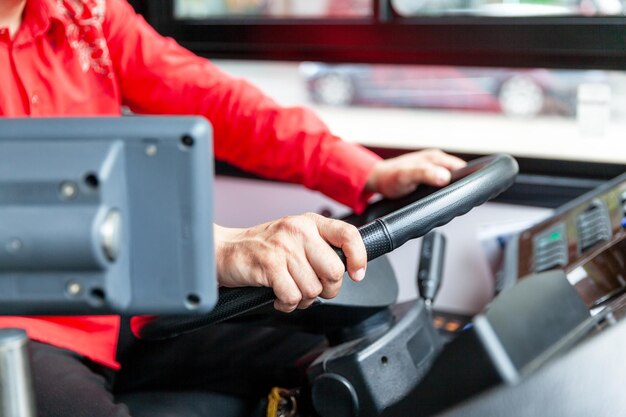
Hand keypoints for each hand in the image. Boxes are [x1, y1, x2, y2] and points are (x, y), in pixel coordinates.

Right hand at [214, 213, 366, 312]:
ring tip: (289, 290)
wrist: (225, 250)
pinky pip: (292, 297)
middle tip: (311, 288)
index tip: (356, 274)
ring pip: (313, 289)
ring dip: (302, 299)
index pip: (348, 235)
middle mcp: (299, 231)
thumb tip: (349, 269)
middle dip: (326, 289)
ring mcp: (284, 247)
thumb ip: (322, 248)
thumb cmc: (264, 249)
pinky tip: (277, 296)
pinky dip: (286, 304)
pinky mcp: (269, 265)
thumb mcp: (297, 238)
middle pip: (334, 271)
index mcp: (310, 222)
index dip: (359, 258)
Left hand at [366, 149, 466, 197]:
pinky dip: (446, 189)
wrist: (378, 179)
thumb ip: (425, 174)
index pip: (462, 167)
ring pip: (453, 178)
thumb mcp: (407, 176)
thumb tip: (445, 177)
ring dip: (454, 188)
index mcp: (436, 158)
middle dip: (462, 185)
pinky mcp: (430, 176)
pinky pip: (444, 181)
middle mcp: (437, 161)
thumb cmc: (390, 177)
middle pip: (460, 173)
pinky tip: (442, 196)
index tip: (468, 191)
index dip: (468, 179)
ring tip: (453, 199)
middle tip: (459, 200)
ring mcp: (434, 168)